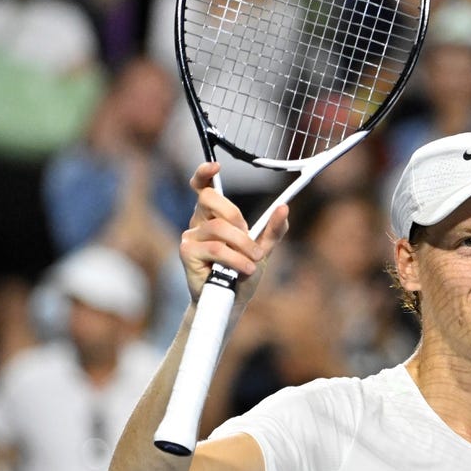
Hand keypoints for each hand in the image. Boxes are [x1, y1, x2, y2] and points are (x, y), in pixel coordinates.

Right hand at [180, 162, 288, 306]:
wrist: (232, 303)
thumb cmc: (242, 274)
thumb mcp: (263, 249)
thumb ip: (272, 229)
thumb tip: (284, 207)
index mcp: (213, 216)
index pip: (202, 188)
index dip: (203, 174)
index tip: (215, 167)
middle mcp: (198, 222)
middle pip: (209, 199)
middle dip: (235, 215)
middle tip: (249, 236)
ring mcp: (191, 237)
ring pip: (218, 228)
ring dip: (242, 245)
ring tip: (253, 262)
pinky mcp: (187, 253)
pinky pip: (215, 248)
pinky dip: (234, 258)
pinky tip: (244, 269)